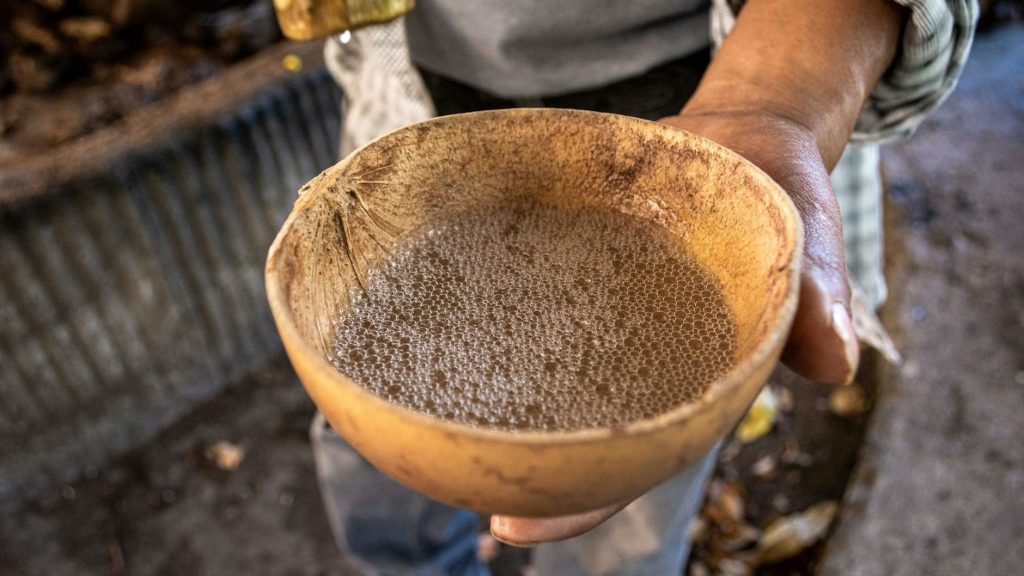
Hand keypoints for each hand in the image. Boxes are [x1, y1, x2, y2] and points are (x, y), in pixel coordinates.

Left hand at [489, 0, 902, 547]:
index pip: (636, 456)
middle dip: (517, 460)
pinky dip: (491, 315)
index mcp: (694, 378)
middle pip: (573, 431)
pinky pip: (530, 302)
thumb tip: (837, 367)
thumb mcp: (809, 239)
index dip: (583, 497)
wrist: (742, 139)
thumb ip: (819, 298)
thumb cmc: (779, 198)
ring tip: (415, 407)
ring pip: (541, 372)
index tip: (515, 522)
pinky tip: (439, 321)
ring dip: (488, 391)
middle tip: (445, 475)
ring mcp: (602, 319)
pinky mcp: (574, 270)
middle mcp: (637, 361)